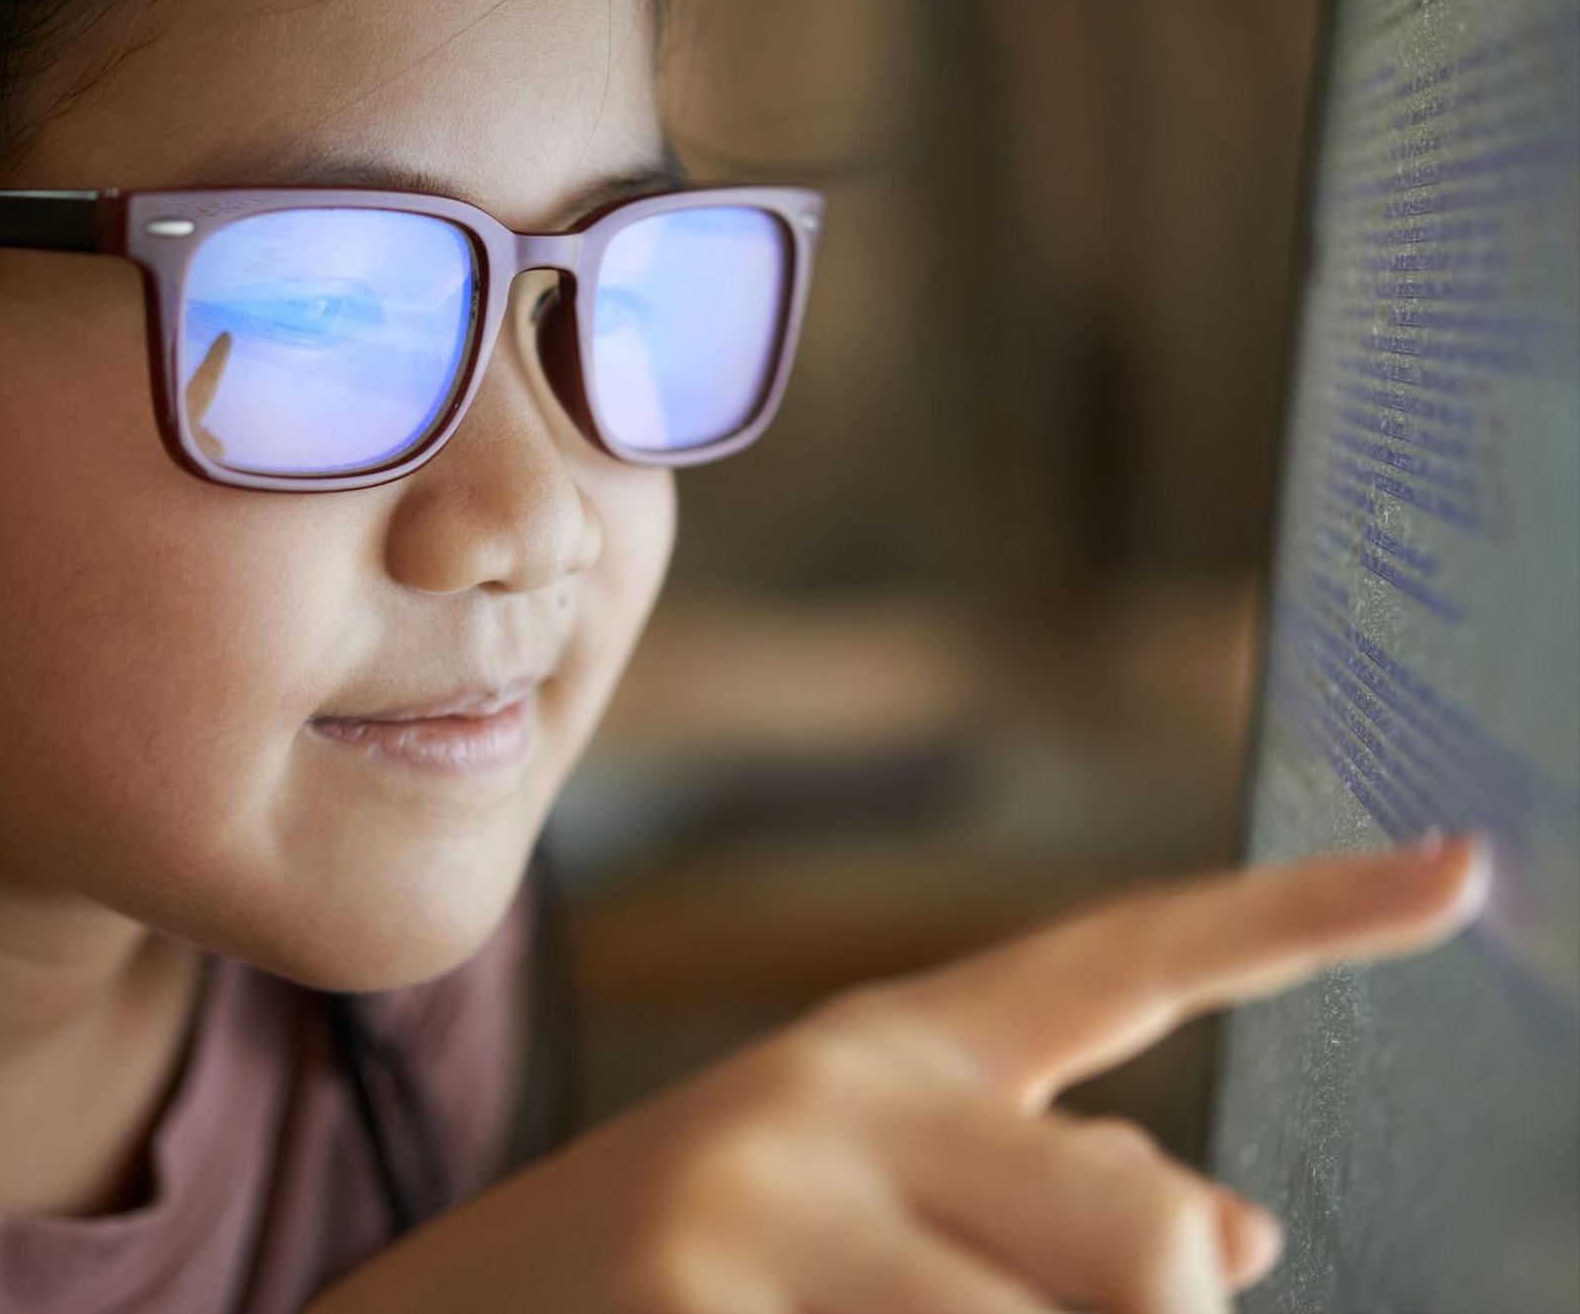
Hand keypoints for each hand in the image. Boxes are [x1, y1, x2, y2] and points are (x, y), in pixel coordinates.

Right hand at [304, 832, 1491, 1313]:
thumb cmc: (669, 1282)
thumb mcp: (847, 1207)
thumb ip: (1033, 1192)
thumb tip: (1245, 1230)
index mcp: (883, 1048)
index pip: (1125, 959)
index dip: (1307, 913)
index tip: (1466, 867)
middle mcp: (836, 1096)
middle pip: (1156, 1242)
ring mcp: (771, 1208)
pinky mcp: (717, 1306)